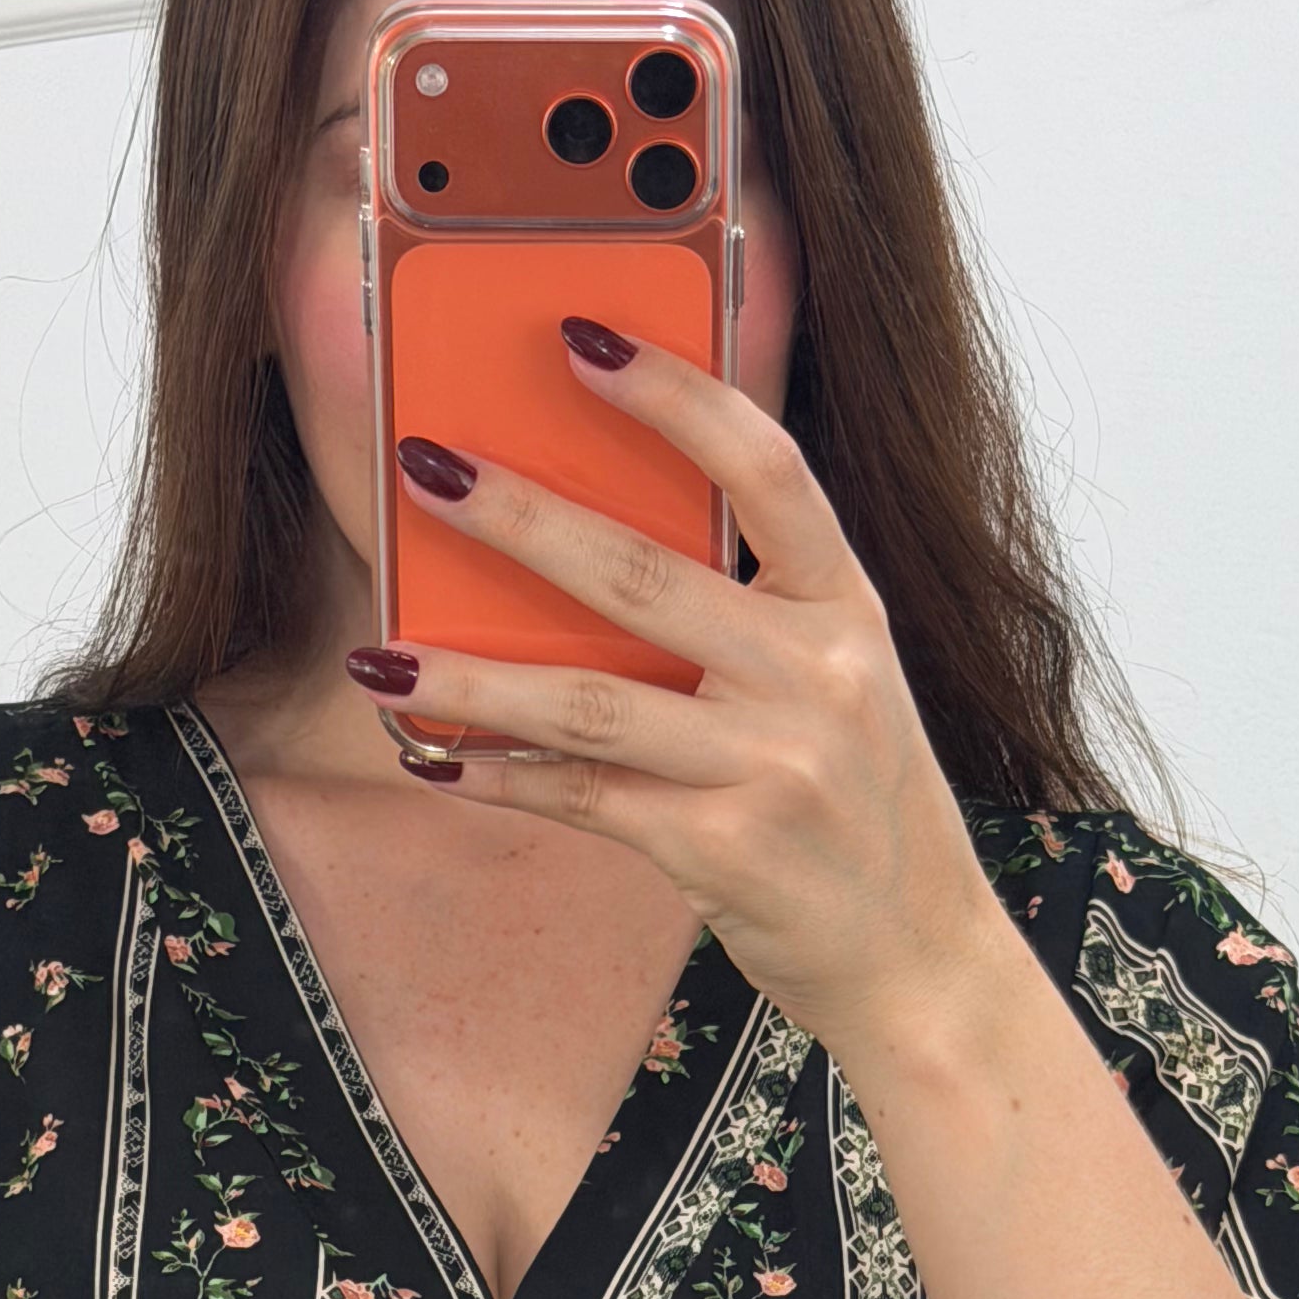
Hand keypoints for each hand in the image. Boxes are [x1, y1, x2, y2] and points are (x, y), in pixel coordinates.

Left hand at [357, 330, 1015, 1056]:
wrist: (920, 960)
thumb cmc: (858, 811)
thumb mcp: (840, 688)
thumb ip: (750, 620)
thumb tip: (584, 558)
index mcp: (848, 609)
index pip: (766, 469)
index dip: (674, 395)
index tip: (583, 338)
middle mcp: (819, 677)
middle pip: (643, 574)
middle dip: (519, 515)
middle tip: (425, 467)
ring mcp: (773, 765)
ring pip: (588, 700)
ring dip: (469, 677)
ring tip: (379, 656)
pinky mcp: (723, 849)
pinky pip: (584, 796)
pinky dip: (503, 776)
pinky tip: (439, 758)